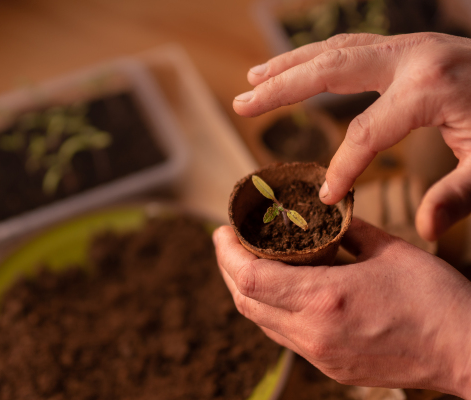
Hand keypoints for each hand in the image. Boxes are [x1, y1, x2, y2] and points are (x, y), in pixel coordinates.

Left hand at [213, 219, 470, 396]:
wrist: (464, 353)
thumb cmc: (434, 300)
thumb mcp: (389, 250)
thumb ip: (348, 231)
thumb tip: (325, 214)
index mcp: (325, 298)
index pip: (251, 278)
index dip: (227, 253)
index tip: (222, 232)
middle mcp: (313, 332)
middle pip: (246, 302)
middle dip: (229, 269)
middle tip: (228, 243)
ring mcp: (319, 355)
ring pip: (261, 322)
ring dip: (246, 291)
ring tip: (248, 262)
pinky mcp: (329, 367)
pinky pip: (284, 336)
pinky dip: (270, 310)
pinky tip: (279, 291)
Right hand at [233, 33, 470, 240]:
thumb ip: (457, 196)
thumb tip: (426, 229)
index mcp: (429, 87)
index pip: (365, 133)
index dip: (341, 168)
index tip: (325, 198)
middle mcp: (411, 55)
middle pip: (328, 70)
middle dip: (281, 90)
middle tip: (241, 106)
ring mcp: (408, 43)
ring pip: (334, 49)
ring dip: (290, 65)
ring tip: (252, 82)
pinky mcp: (409, 44)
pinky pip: (351, 46)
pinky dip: (317, 57)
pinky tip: (295, 68)